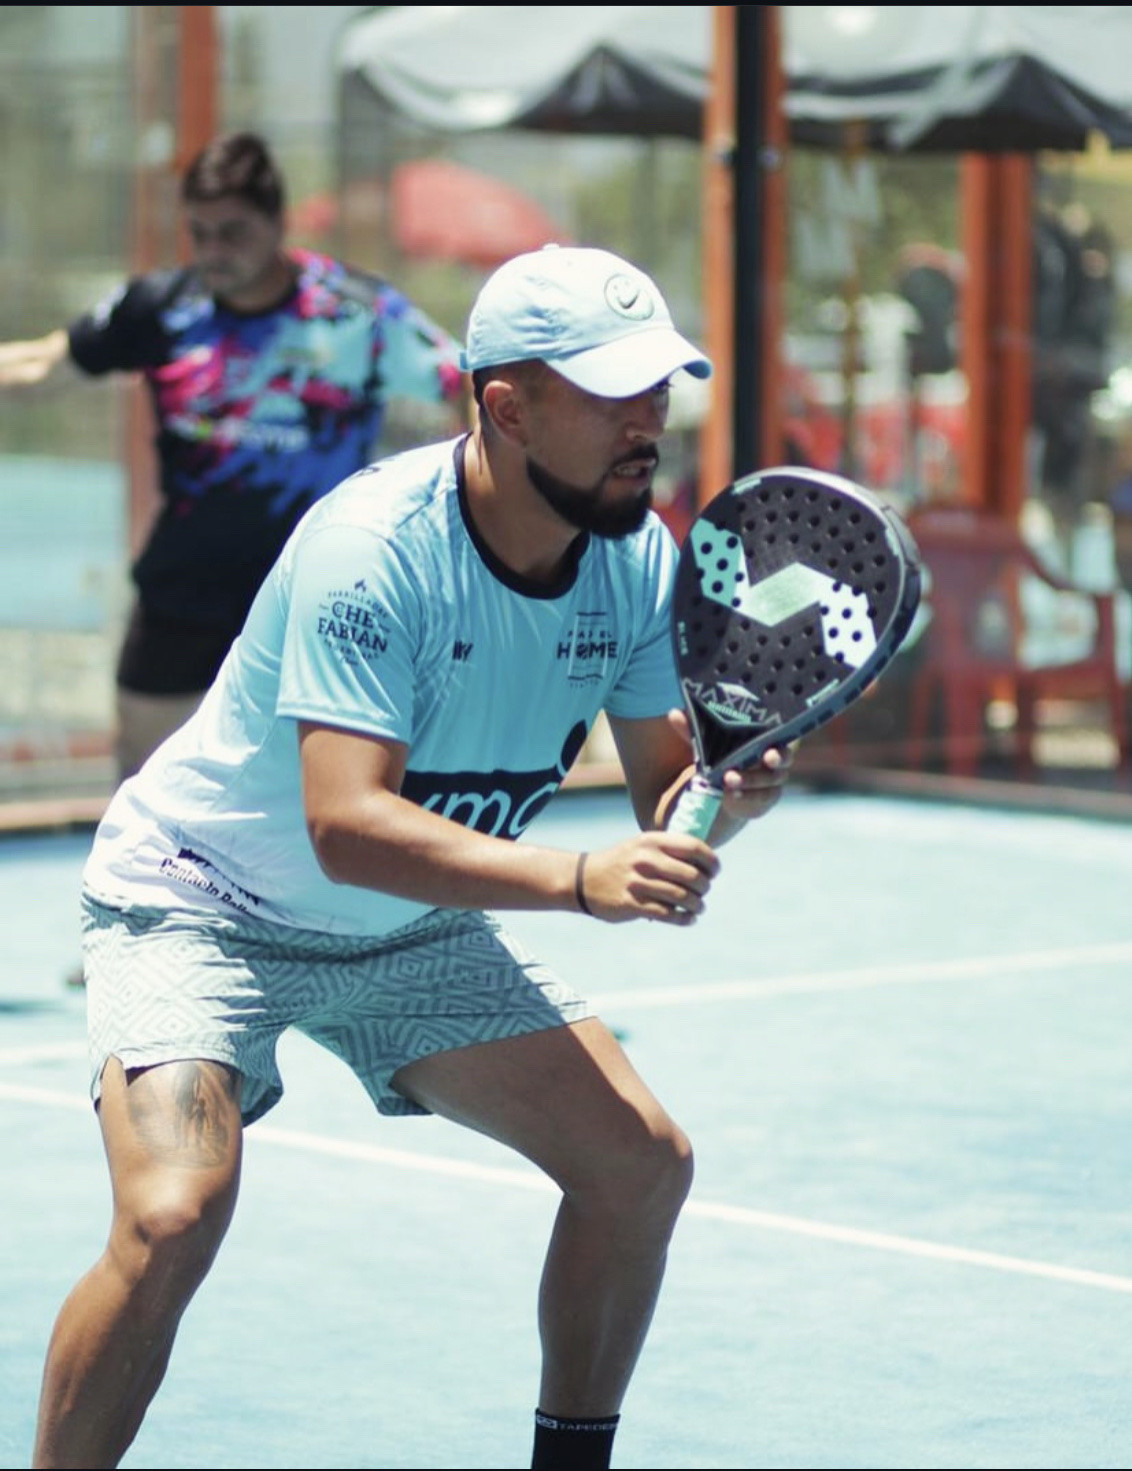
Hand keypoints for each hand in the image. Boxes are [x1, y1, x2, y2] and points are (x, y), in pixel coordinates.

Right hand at [580, 831, 719, 925]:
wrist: (584, 879)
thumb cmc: (623, 862)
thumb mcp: (642, 845)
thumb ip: (670, 850)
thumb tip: (707, 863)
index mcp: (651, 840)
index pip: (694, 847)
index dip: (711, 861)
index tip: (715, 871)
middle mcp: (645, 859)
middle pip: (692, 875)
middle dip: (705, 887)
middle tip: (704, 891)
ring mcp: (638, 882)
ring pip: (682, 897)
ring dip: (697, 905)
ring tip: (698, 907)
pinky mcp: (631, 904)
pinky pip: (668, 914)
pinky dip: (684, 919)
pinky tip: (689, 919)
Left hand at [665, 708, 793, 833]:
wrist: (721, 789)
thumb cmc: (720, 756)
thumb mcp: (706, 743)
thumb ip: (693, 731)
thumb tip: (674, 714)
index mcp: (764, 739)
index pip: (780, 736)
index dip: (780, 738)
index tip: (770, 745)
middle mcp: (773, 761)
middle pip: (782, 759)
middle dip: (776, 758)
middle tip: (767, 758)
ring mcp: (770, 782)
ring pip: (768, 781)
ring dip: (750, 779)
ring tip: (729, 779)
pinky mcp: (763, 800)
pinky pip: (759, 799)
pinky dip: (745, 796)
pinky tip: (730, 795)